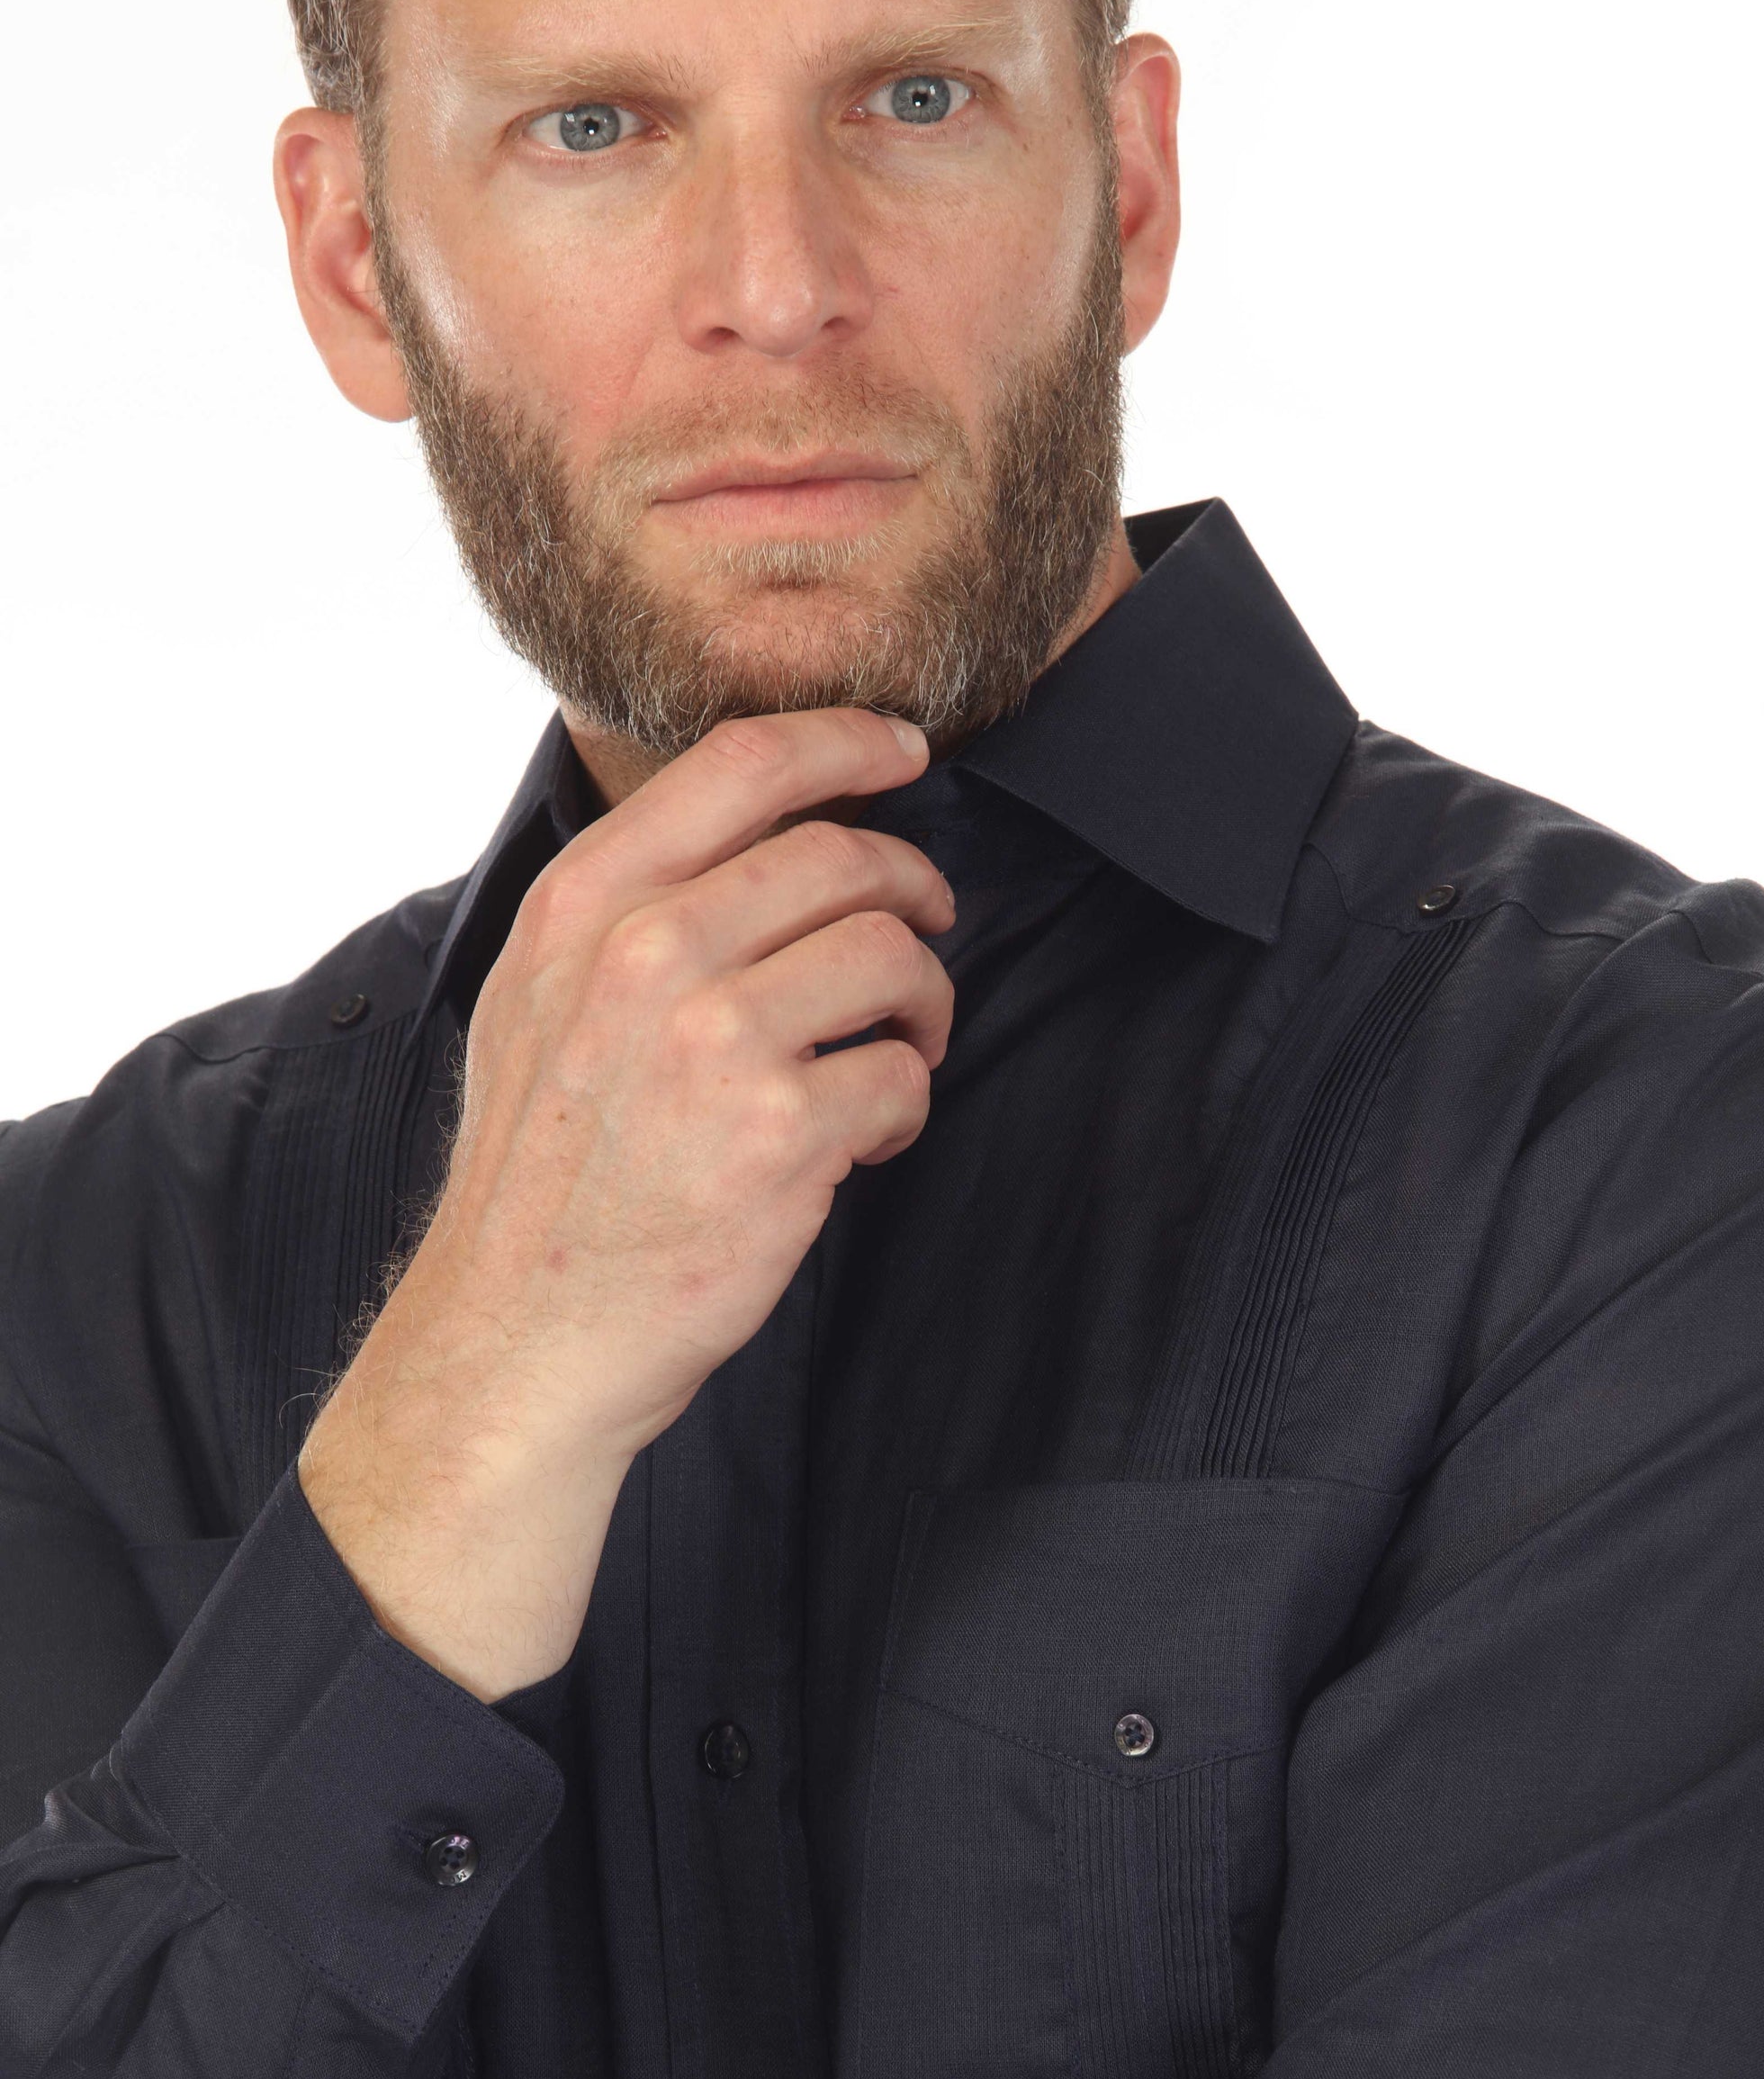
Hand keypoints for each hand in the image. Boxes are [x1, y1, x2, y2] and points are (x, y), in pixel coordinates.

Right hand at [299, 705, 951, 1700]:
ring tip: (901, 1048)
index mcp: (580, 908)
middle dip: (911, 886)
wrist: (521, 1336)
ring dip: (924, 1000)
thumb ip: (624, 914)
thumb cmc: (540, 1179)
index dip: (847, 742)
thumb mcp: (533, 1008)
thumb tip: (759, 836)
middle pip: (841, 856)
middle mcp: (644, 957)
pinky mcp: (782, 1136)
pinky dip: (905, 1103)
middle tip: (926, 925)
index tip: (903, 751)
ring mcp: (714, 1045)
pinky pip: (900, 1074)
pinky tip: (870, 1139)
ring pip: (891, 957)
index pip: (741, 764)